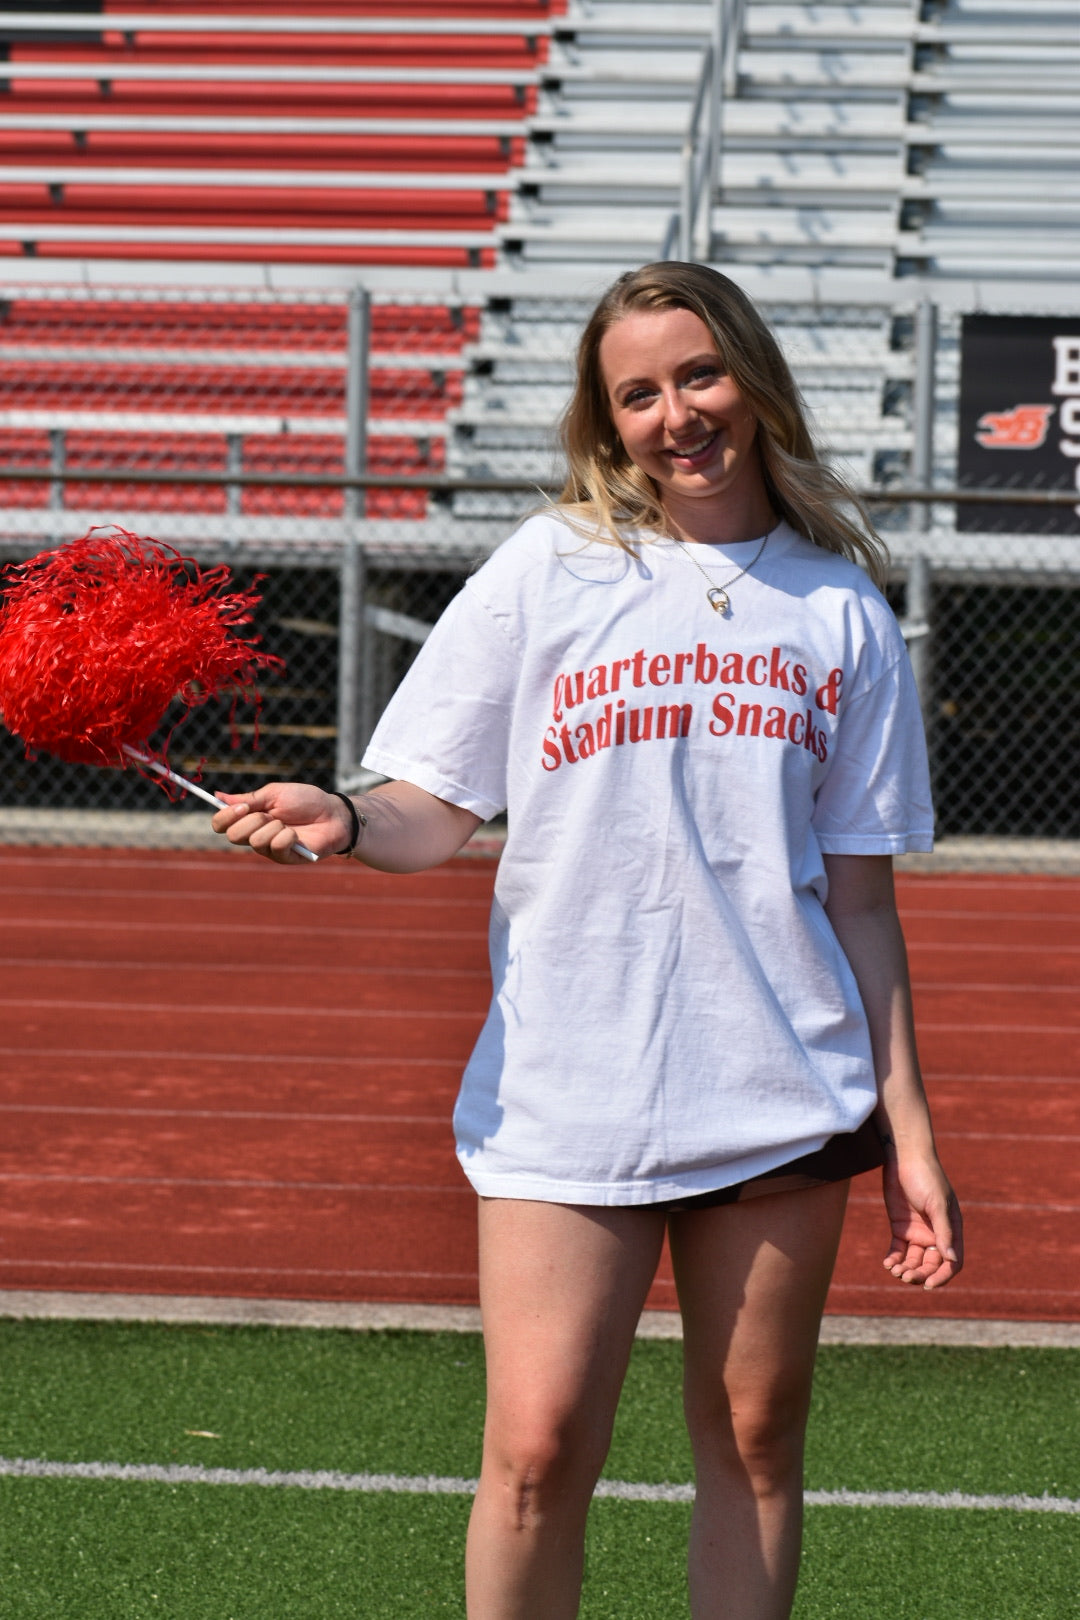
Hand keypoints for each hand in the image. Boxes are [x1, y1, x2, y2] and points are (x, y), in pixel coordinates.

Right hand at [211, 783, 351, 863]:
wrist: (333, 813)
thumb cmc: (306, 801)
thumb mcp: (275, 793)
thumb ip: (248, 798)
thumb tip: (218, 795)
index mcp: (249, 818)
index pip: (221, 824)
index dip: (226, 817)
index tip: (242, 807)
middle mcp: (255, 835)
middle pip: (233, 836)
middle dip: (252, 821)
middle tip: (271, 814)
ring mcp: (269, 849)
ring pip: (255, 841)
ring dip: (273, 827)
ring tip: (288, 824)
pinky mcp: (284, 858)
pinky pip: (275, 848)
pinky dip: (286, 837)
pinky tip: (296, 834)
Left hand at [881, 1151, 962, 1290]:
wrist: (904, 1158)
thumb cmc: (926, 1177)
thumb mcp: (937, 1204)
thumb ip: (943, 1231)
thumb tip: (951, 1259)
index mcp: (951, 1230)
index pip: (952, 1262)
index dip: (943, 1276)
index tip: (929, 1285)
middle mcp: (936, 1235)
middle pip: (931, 1265)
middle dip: (920, 1274)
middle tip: (906, 1277)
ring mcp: (918, 1232)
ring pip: (914, 1260)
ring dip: (906, 1269)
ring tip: (894, 1271)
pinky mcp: (900, 1227)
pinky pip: (898, 1250)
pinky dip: (894, 1259)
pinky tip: (888, 1263)